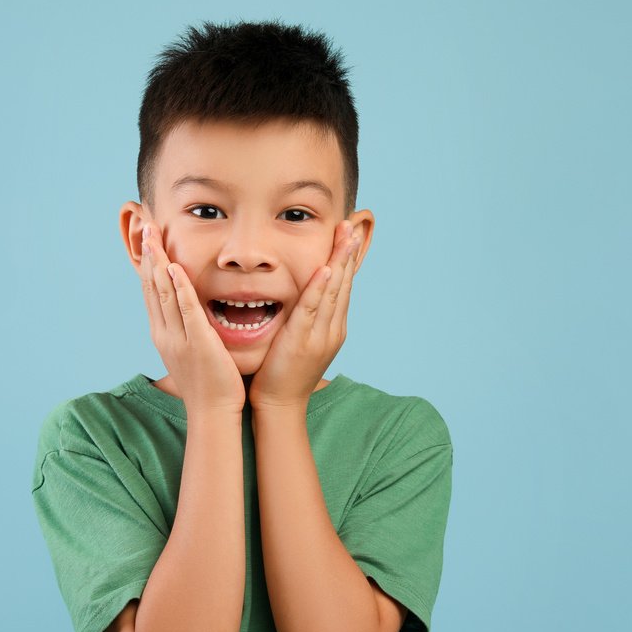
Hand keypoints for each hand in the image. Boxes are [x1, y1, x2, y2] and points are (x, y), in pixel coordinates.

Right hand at [140, 224, 245, 414]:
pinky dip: (180, 288)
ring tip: (154, 237)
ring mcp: (178, 338)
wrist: (212, 413)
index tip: (147, 240)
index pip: (151, 293)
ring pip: (164, 294)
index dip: (148, 265)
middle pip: (152, 287)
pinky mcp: (197, 342)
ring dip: (159, 263)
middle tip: (145, 226)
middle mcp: (164, 333)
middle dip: (149, 256)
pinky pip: (186, 310)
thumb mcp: (189, 352)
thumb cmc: (207, 384)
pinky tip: (175, 269)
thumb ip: (186, 330)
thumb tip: (188, 313)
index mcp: (162, 334)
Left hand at [249, 221, 361, 410]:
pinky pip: (312, 309)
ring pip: (332, 292)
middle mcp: (332, 329)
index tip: (348, 236)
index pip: (342, 288)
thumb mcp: (301, 342)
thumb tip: (304, 300)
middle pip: (343, 285)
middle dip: (347, 254)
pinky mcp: (303, 341)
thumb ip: (306, 320)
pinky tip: (326, 269)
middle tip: (351, 226)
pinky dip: (320, 288)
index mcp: (333, 329)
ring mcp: (320, 335)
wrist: (280, 406)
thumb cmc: (283, 375)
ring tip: (346, 237)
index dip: (346, 261)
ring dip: (339, 262)